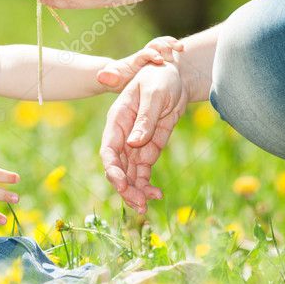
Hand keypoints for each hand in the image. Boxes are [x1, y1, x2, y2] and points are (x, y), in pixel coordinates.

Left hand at [95, 36, 185, 91]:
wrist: (122, 76)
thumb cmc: (119, 79)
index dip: (152, 55)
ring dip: (172, 43)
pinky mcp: (161, 59)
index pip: (144, 54)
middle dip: (164, 46)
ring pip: (164, 44)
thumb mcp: (113, 80)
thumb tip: (100, 76)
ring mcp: (154, 55)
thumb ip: (109, 77)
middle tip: (172, 52)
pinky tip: (182, 51)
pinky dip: (175, 48)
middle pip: (155, 44)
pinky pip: (170, 50)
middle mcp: (145, 54)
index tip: (160, 60)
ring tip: (180, 48)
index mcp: (136, 60)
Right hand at [100, 62, 188, 213]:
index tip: (122, 184)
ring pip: (129, 174)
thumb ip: (145, 118)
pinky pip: (143, 172)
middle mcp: (122, 135)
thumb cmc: (160, 77)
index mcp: (117, 119)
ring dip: (135, 191)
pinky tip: (157, 195)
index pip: (108, 149)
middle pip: (117, 167)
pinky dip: (147, 185)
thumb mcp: (155, 94)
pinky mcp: (148, 150)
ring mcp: (134, 145)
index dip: (112, 169)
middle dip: (125, 187)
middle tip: (139, 204)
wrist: (176, 76)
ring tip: (146, 207)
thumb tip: (134, 143)